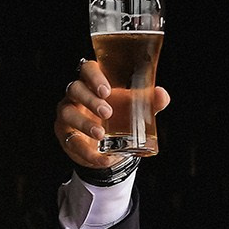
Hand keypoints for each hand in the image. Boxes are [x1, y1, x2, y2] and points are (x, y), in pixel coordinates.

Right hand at [56, 58, 170, 173]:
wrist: (109, 146)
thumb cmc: (118, 116)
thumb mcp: (134, 108)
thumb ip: (148, 102)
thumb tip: (162, 95)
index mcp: (93, 82)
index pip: (87, 69)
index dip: (94, 77)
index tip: (107, 90)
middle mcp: (77, 96)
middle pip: (75, 89)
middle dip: (90, 99)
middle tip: (107, 112)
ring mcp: (68, 114)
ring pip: (67, 113)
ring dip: (84, 123)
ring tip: (101, 134)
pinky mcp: (65, 135)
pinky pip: (73, 143)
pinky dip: (89, 153)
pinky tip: (104, 158)